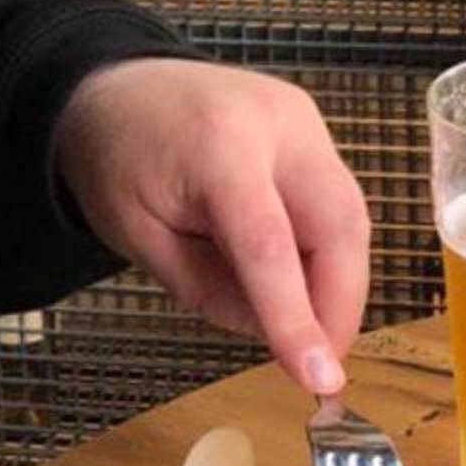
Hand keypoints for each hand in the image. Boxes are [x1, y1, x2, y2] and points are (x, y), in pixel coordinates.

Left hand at [52, 58, 369, 394]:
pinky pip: (337, 198)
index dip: (298, 317)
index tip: (318, 378)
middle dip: (340, 303)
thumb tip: (278, 333)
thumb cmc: (117, 160)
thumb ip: (209, 290)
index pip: (269, 246)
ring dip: (339, 281)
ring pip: (350, 214)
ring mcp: (301, 119)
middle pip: (338, 224)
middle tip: (320, 361)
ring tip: (308, 327)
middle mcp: (274, 123)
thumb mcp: (140, 239)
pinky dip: (328, 250)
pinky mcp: (312, 127)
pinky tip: (301, 279)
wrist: (115, 88)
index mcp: (216, 148)